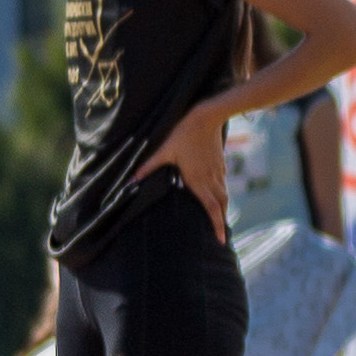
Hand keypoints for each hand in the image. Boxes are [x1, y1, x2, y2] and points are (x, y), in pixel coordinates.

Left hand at [158, 102, 231, 238]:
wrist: (207, 117)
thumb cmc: (183, 133)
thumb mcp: (164, 150)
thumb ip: (149, 166)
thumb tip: (132, 179)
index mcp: (198, 180)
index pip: (211, 207)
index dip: (216, 224)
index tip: (221, 239)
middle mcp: (210, 178)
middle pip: (221, 205)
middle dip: (222, 221)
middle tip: (222, 236)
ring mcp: (218, 171)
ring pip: (223, 195)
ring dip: (223, 208)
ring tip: (220, 220)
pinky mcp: (220, 164)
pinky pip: (222, 184)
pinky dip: (221, 194)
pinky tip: (217, 195)